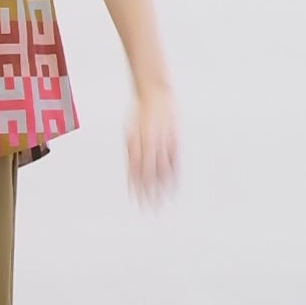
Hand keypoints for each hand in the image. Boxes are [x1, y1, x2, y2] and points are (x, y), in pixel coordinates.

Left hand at [127, 83, 178, 207]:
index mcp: (137, 143)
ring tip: (163, 204)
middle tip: (149, 211)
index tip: (137, 203)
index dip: (137, 189)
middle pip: (149, 176)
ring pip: (164, 172)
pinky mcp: (175, 141)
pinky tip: (174, 188)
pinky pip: (175, 163)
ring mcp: (164, 143)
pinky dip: (175, 177)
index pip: (136, 173)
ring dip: (163, 190)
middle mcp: (150, 145)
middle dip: (149, 195)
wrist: (156, 94)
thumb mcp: (130, 131)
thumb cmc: (140, 114)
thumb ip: (132, 152)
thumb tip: (132, 173)